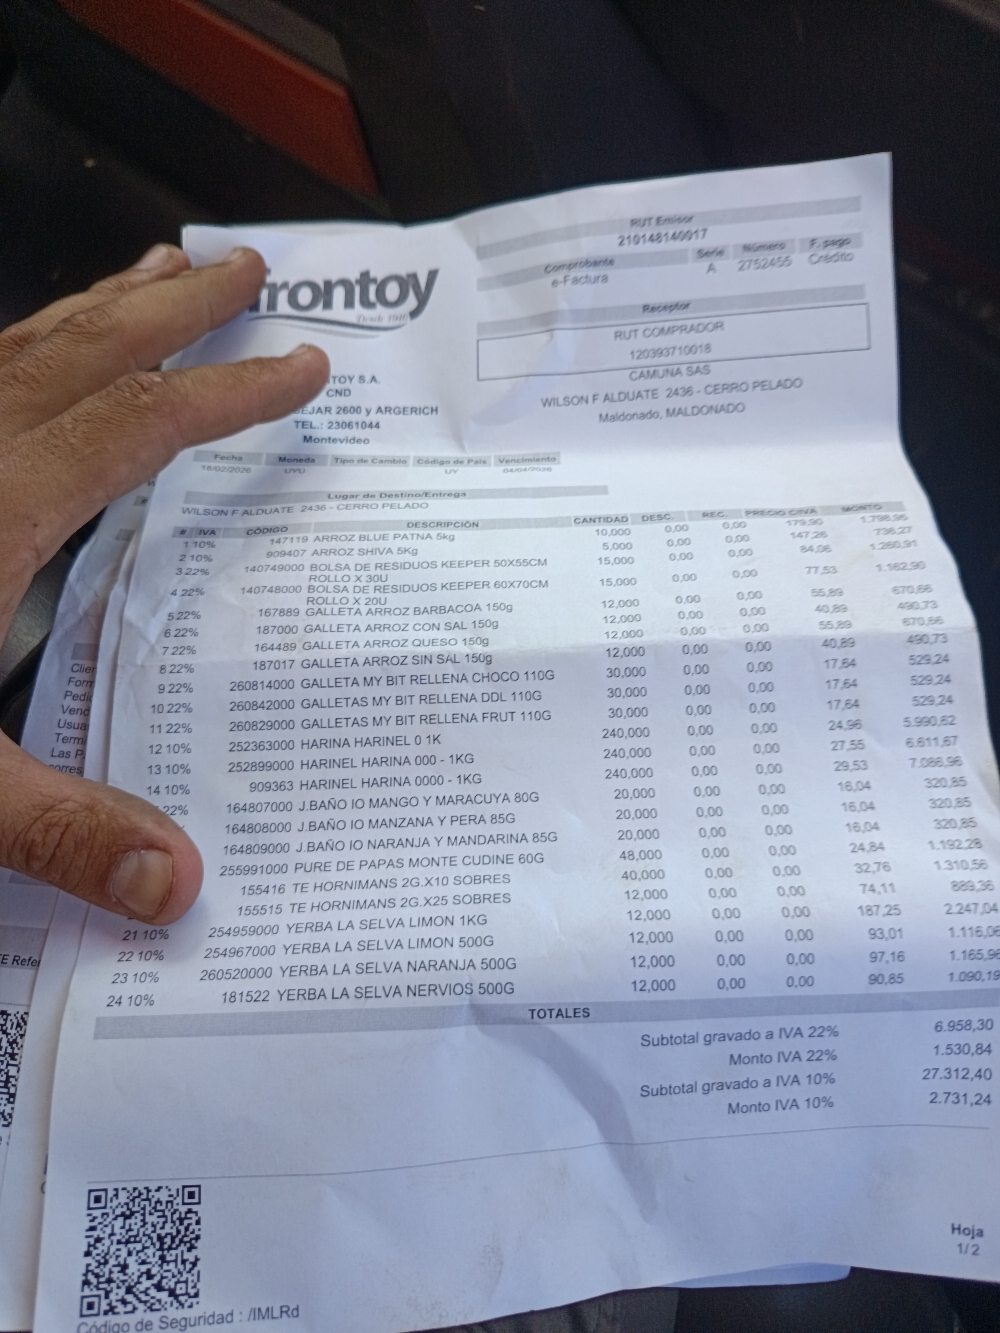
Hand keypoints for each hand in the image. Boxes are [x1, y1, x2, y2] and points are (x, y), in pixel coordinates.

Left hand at [0, 245, 328, 923]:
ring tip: (157, 274)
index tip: (301, 367)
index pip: (140, 427)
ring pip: (20, 342)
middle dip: (175, 306)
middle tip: (245, 269)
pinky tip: (33, 358)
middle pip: (85, 349)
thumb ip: (60, 832)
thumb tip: (176, 883)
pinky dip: (27, 345)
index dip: (229, 394)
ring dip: (100, 307)